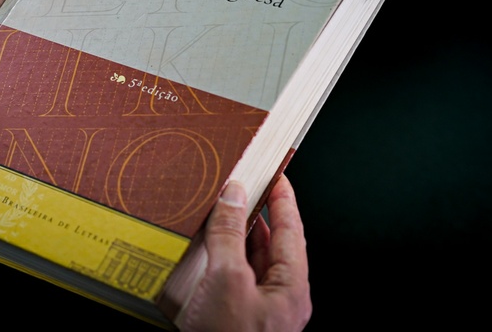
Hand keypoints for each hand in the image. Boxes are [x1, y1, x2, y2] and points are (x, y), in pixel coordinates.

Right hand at [178, 175, 311, 331]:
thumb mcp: (227, 280)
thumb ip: (229, 236)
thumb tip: (233, 198)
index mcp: (290, 289)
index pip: (291, 231)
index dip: (283, 198)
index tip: (276, 174)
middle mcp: (276, 299)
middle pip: (268, 245)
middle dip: (251, 214)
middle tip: (238, 187)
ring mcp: (254, 309)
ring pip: (245, 261)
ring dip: (230, 237)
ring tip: (215, 212)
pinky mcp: (230, 317)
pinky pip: (227, 278)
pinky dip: (216, 259)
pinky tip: (200, 249)